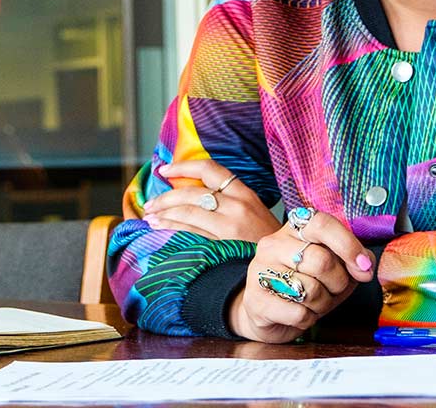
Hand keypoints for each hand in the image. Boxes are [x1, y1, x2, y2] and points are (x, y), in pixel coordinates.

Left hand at [141, 159, 279, 242]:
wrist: (285, 268)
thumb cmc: (266, 242)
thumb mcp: (254, 213)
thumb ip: (230, 202)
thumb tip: (195, 196)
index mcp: (245, 193)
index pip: (210, 169)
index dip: (183, 166)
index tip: (164, 170)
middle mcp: (237, 205)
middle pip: (192, 193)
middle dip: (165, 197)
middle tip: (150, 203)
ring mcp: (229, 226)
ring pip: (187, 212)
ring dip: (163, 213)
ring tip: (149, 217)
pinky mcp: (222, 245)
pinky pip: (189, 232)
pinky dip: (171, 229)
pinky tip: (159, 230)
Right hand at [227, 209, 373, 342]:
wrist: (268, 312)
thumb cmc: (306, 285)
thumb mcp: (335, 268)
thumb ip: (354, 260)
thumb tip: (365, 267)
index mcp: (295, 229)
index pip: (322, 224)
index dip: (348, 245)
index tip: (364, 266)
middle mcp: (274, 244)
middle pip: (321, 261)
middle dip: (338, 283)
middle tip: (333, 289)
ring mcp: (260, 271)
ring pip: (311, 290)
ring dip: (323, 304)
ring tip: (313, 302)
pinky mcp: (256, 301)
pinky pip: (299, 313)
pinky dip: (308, 319)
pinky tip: (299, 314)